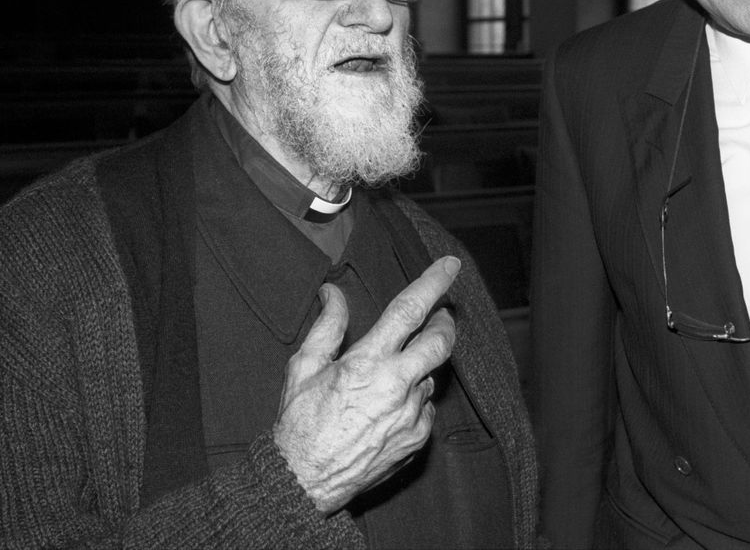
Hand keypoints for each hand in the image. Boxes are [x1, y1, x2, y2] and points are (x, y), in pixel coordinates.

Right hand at [272, 256, 459, 512]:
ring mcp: (411, 415)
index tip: (450, 265)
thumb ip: (327, 326)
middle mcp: (396, 386)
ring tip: (393, 372)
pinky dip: (415, 398)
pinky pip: (426, 408)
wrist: (303, 483)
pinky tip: (390, 405)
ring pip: (431, 375)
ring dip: (420, 365)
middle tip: (438, 314)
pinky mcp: (417, 439)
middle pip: (441, 340)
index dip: (433, 282)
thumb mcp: (303, 367)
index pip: (410, 310)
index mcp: (368, 362)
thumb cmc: (299, 424)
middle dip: (444, 320)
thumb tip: (333, 292)